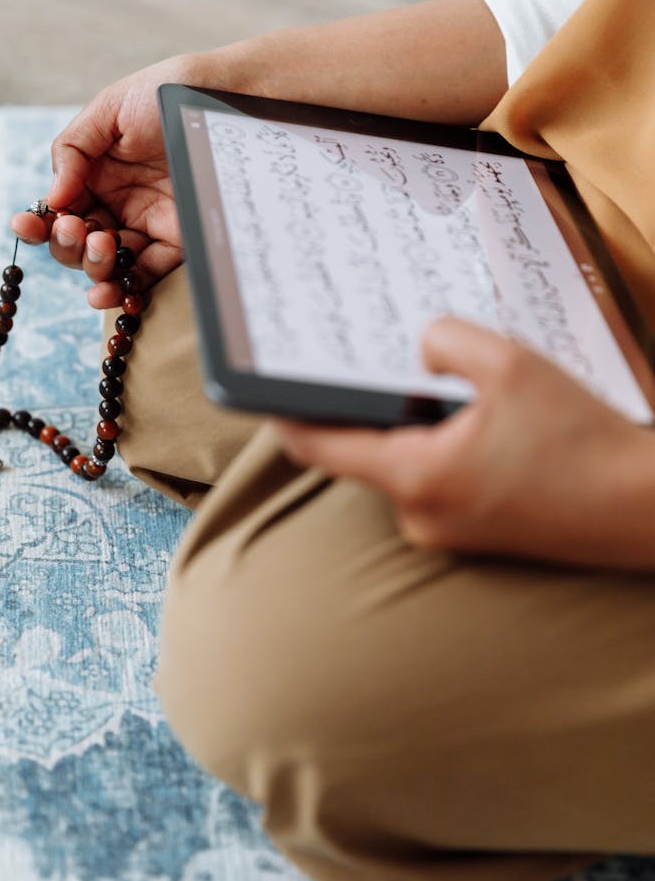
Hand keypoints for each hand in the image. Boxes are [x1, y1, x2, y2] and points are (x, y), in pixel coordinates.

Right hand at [10, 55, 202, 308]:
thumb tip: (53, 198)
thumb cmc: (163, 94)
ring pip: (108, 264)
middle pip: (78, 243)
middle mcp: (116, 204)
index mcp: (93, 175)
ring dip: (94, 266)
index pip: (59, 210)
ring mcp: (146, 225)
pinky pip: (147, 273)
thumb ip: (72, 150)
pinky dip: (127, 288)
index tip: (26, 225)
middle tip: (78, 230)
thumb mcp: (109, 111)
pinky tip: (110, 292)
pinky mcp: (177, 241)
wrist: (221, 98)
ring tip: (100, 246)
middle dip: (69, 243)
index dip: (40, 223)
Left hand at [274, 317, 653, 568]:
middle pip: (365, 453)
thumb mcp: (511, 365)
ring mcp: (445, 534)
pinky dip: (444, 455)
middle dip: (375, 410)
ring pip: (405, 468)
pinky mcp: (472, 538)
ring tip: (462, 398)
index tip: (263, 390)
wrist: (643, 510)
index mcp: (416, 477)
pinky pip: (436, 486)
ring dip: (418, 431)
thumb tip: (419, 345)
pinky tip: (487, 431)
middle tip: (393, 367)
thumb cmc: (583, 444)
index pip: (319, 447)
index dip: (286, 415)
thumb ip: (446, 341)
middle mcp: (419, 517)